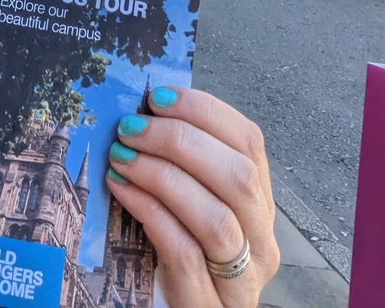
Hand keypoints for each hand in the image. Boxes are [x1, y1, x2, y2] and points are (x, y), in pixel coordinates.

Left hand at [107, 87, 278, 306]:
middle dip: (179, 141)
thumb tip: (147, 109)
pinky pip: (183, 253)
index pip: (250, 143)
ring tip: (121, 156)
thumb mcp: (194, 201)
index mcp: (261, 204)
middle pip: (237, 177)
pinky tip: (122, 190)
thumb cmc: (182, 248)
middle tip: (132, 127)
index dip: (205, 111)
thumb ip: (185, 163)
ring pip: (216, 218)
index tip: (160, 97)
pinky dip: (150, 212)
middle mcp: (262, 242)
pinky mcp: (207, 306)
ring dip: (162, 176)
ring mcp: (241, 281)